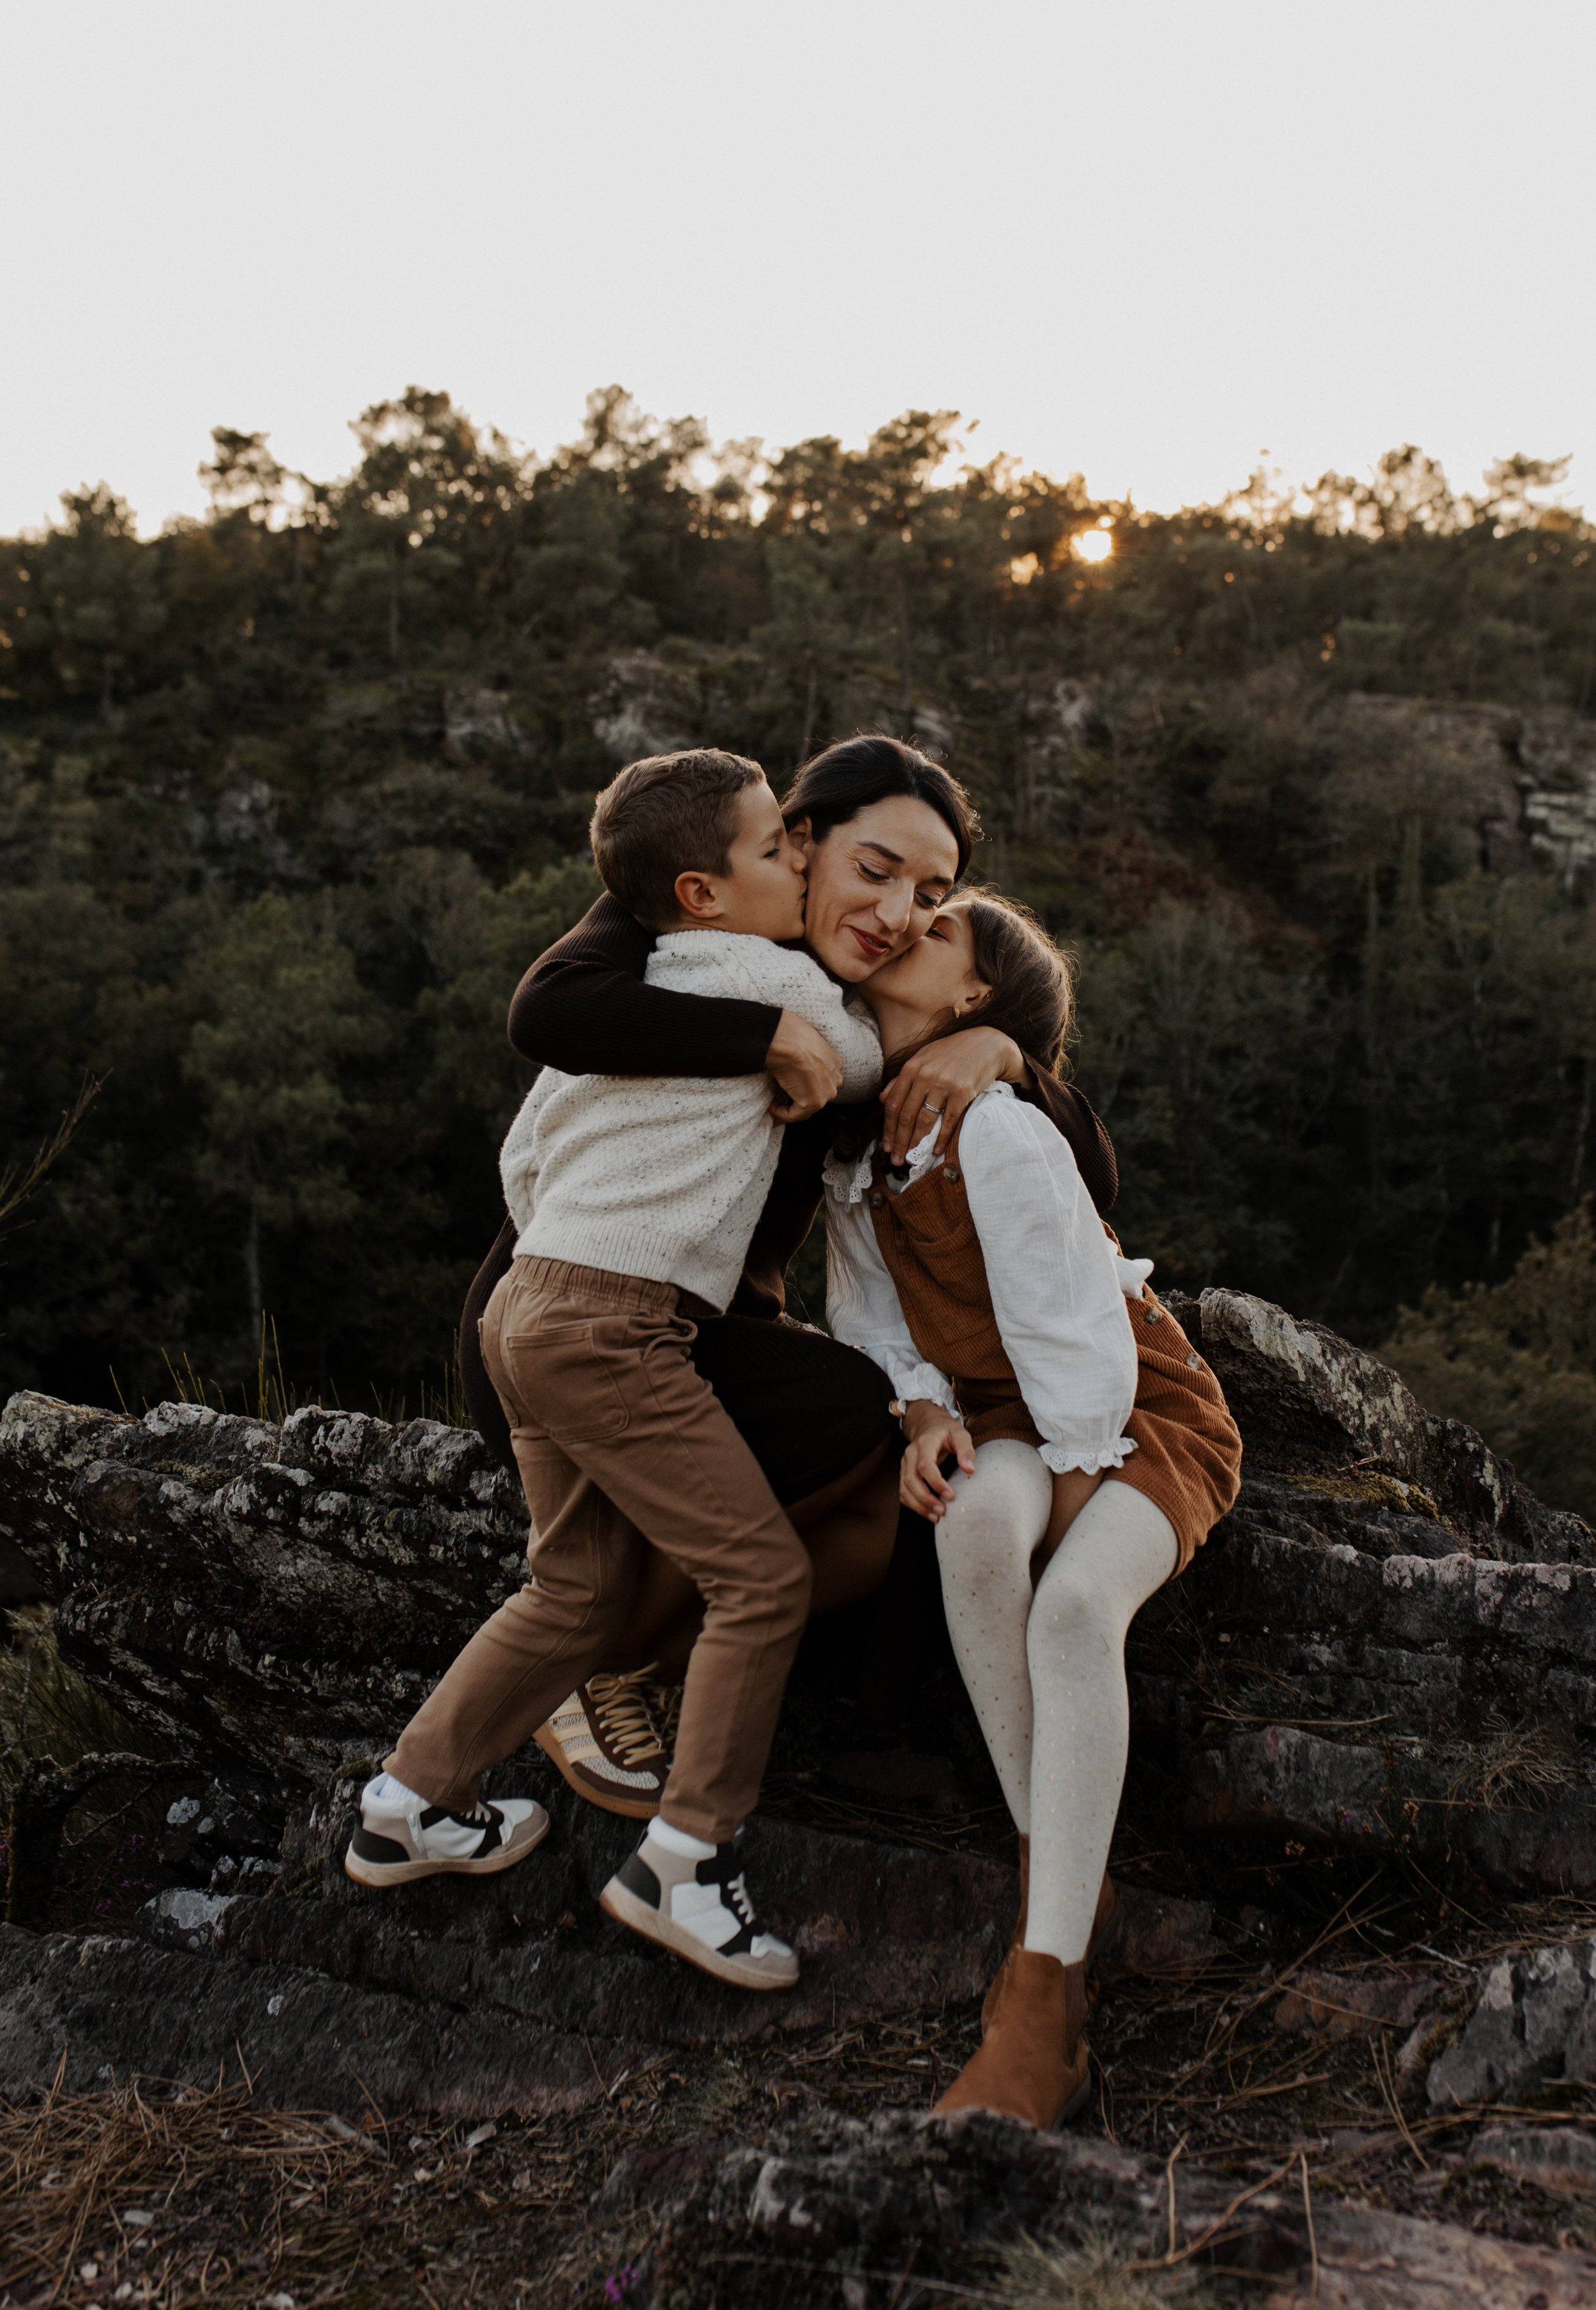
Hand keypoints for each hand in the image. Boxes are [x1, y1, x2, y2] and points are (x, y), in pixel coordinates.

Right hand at [766, 1009, 844, 1120]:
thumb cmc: (790, 1034)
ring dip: (789, 1107)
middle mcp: (835, 1080)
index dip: (806, 1084)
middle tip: (780, 1096)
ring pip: (807, 1107)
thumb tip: (792, 1057)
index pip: (823, 1080)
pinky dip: (780, 1113)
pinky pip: (794, 1115)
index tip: (790, 1084)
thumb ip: (806, 1052)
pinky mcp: (812, 1103)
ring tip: (773, 1102)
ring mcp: (825, 1093)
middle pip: (818, 1095)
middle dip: (800, 1097)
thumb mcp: (804, 1040)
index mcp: (835, 1063)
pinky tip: (771, 1106)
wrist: (786, 1041)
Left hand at [881, 1027, 1023, 1163]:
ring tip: (912, 1158)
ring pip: (924, 1120)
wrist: (986, 1044)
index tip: (886, 1145)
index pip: (893, 1104)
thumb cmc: (952, 1052)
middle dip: (899, 1141)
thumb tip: (882, 1099)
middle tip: (896, 1159)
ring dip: (916, 1143)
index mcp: (911, 1068)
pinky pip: (948, 1121)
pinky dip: (941, 1139)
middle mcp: (925, 1075)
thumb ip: (902, 1079)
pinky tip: (936, 1150)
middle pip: (906, 1116)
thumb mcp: (923, 1059)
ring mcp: (944, 1084)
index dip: (888, 1128)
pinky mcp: (963, 1092)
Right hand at [899, 1400, 975, 1521]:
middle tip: (943, 1511)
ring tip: (936, 1517)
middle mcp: (910, 1454)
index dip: (936, 1483)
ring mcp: (905, 1464)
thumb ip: (966, 1450)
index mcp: (924, 1443)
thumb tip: (970, 1470)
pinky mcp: (904, 1472)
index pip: (925, 1465)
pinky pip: (904, 1492)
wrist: (928, 1424)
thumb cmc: (946, 1431)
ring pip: (904, 1488)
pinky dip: (914, 1505)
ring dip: (919, 1506)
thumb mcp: (960, 1433)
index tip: (951, 1496)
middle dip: (926, 1499)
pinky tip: (928, 1513)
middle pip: (911, 1480)